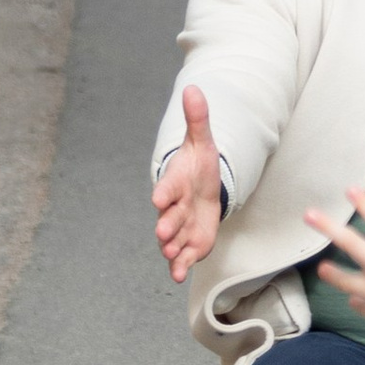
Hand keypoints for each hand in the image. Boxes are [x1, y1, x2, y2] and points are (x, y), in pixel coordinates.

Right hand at [152, 85, 223, 283]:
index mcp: (175, 184)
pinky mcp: (190, 242)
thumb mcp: (203, 142)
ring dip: (172, 248)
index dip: (164, 193)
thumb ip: (198, 119)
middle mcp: (174, 207)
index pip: (167, 188)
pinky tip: (179, 275)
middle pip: (168, 217)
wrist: (204, 188)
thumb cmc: (200, 165)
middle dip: (166, 225)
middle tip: (163, 233)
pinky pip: (182, 256)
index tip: (159, 199)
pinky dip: (180, 265)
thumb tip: (194, 88)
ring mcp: (181, 226)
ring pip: (172, 239)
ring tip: (171, 255)